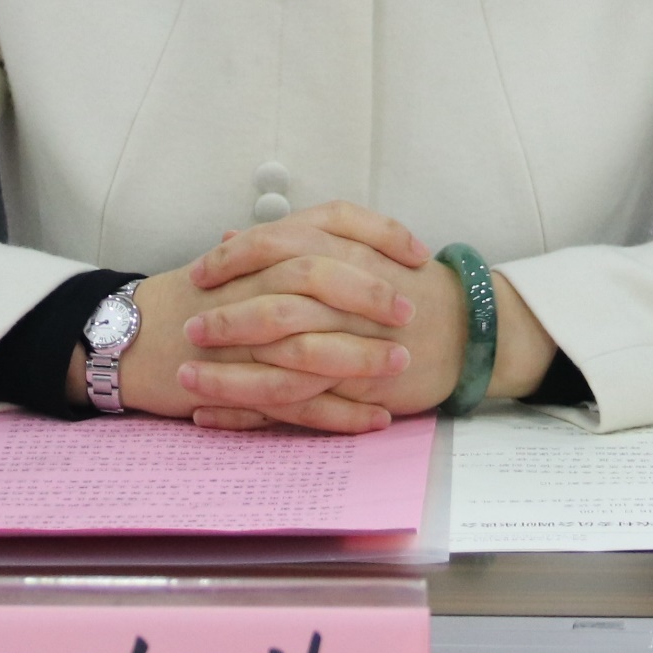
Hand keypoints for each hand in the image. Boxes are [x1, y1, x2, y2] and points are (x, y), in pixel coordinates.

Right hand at [64, 204, 426, 431]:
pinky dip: (337, 413)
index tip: (417, 253)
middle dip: (370, 293)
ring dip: (360, 356)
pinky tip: (375, 419)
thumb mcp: (246, 263)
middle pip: (318, 275)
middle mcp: (254, 283)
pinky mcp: (235, 383)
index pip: (329, 221)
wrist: (131, 337)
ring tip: (400, 368)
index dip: (379, 233)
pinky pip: (293, 401)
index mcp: (264, 248)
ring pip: (307, 341)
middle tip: (410, 312)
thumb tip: (361, 248)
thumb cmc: (196, 300)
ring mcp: (242, 336)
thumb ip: (298, 252)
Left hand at [184, 204, 559, 426]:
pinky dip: (248, 415)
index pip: (278, 247)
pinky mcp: (356, 390)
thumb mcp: (353, 247)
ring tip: (187, 380)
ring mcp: (354, 347)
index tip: (200, 273)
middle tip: (190, 329)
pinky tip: (210, 418)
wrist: (465, 329)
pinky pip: (296, 408)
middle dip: (227, 320)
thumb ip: (295, 239)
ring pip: (281, 363)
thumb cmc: (403, 287)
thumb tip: (230, 234)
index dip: (234, 260)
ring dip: (228, 375)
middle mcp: (349, 298)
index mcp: (346, 252)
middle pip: (277, 306)